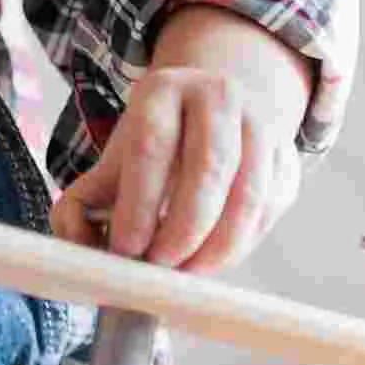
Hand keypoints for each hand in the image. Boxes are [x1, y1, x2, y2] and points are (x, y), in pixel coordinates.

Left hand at [49, 63, 302, 274]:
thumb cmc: (153, 147)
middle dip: (181, 230)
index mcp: (161, 90)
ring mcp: (260, 125)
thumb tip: (77, 246)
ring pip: (248, 196)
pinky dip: (242, 245)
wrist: (210, 109)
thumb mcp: (112, 159)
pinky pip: (270, 210)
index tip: (125, 249)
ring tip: (185, 273)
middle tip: (158, 267)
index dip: (139, 204)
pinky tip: (212, 260)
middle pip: (207, 170)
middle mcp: (217, 97)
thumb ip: (80, 203)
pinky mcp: (288, 158)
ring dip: (216, 247)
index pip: (151, 147)